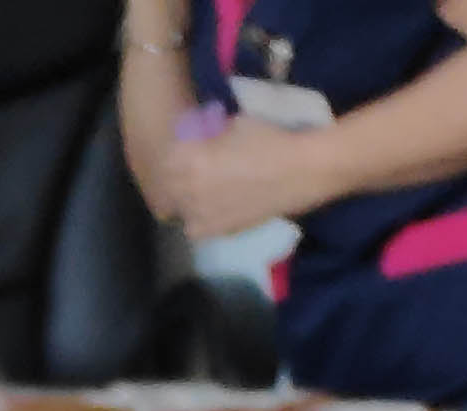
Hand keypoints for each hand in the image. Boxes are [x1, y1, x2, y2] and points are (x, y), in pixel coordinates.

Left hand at [162, 109, 343, 233]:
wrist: (299, 171)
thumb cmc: (271, 140)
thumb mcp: (237, 124)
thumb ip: (213, 134)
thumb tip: (205, 138)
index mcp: (193, 159)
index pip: (166, 160)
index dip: (175, 155)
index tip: (185, 152)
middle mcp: (192, 189)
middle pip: (169, 187)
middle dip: (177, 178)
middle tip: (191, 172)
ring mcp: (203, 214)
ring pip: (180, 210)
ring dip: (186, 201)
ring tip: (202, 192)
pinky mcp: (218, 230)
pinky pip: (195, 229)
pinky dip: (198, 221)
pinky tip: (211, 210)